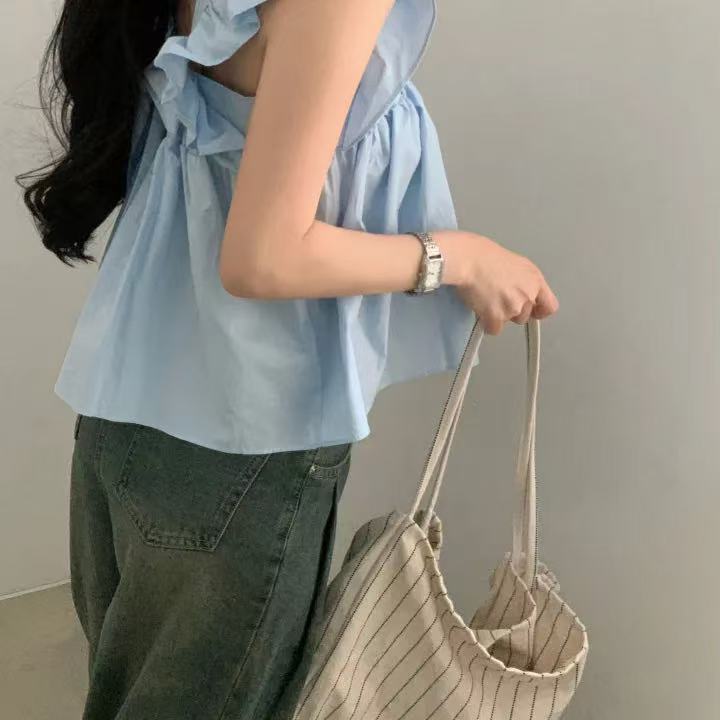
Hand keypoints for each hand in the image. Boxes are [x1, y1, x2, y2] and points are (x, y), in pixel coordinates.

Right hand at [444, 232, 559, 335]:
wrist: (469, 260)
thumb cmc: (485, 256)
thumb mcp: (515, 264)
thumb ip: (524, 282)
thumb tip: (519, 294)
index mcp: (535, 280)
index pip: (550, 306)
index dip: (540, 311)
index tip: (532, 312)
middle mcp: (528, 295)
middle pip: (525, 316)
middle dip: (512, 312)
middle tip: (497, 298)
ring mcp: (513, 307)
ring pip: (508, 322)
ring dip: (498, 316)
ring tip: (487, 299)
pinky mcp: (497, 317)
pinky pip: (493, 329)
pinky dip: (486, 323)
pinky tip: (480, 307)